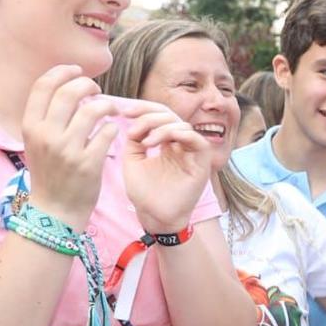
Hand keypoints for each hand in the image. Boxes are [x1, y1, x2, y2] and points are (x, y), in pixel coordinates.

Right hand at [18, 65, 117, 229]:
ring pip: (93, 109)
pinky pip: (108, 132)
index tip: (76, 71)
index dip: (62, 72)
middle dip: (88, 84)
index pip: (43, 86)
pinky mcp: (88, 163)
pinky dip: (113, 128)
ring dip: (107, 105)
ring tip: (111, 110)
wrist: (54, 211)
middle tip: (97, 90)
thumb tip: (67, 86)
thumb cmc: (49, 173)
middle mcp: (46, 136)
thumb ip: (47, 117)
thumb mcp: (36, 143)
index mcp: (31, 127)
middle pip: (70, 91)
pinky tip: (111, 132)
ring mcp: (67, 150)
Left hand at [116, 102, 213, 232]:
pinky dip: (177, 134)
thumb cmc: (145, 193)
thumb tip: (133, 120)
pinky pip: (196, 139)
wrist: (154, 217)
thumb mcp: (133, 160)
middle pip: (170, 115)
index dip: (143, 109)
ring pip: (181, 125)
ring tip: (143, 141)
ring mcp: (192, 153)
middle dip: (149, 114)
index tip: (123, 111)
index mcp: (167, 143)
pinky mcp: (202, 163)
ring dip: (159, 126)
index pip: (159, 116)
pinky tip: (158, 142)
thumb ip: (134, 139)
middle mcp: (181, 145)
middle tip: (130, 119)